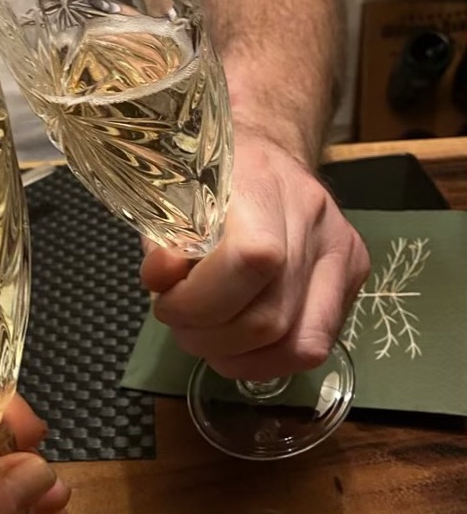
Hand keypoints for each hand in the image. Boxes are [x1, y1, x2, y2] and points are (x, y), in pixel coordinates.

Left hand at [141, 131, 369, 379]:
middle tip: (181, 325)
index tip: (166, 303)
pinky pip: (313, 345)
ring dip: (236, 356)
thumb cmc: (208, 179)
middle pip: (269, 316)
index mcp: (261, 183)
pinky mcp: (353, 275)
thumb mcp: (170, 202)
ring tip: (206, 337)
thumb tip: (160, 281)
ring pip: (295, 343)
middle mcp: (312, 216)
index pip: (251, 260)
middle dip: (209, 336)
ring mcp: (341, 249)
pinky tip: (238, 349)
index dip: (200, 300)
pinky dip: (267, 361)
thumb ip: (161, 245)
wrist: (267, 152)